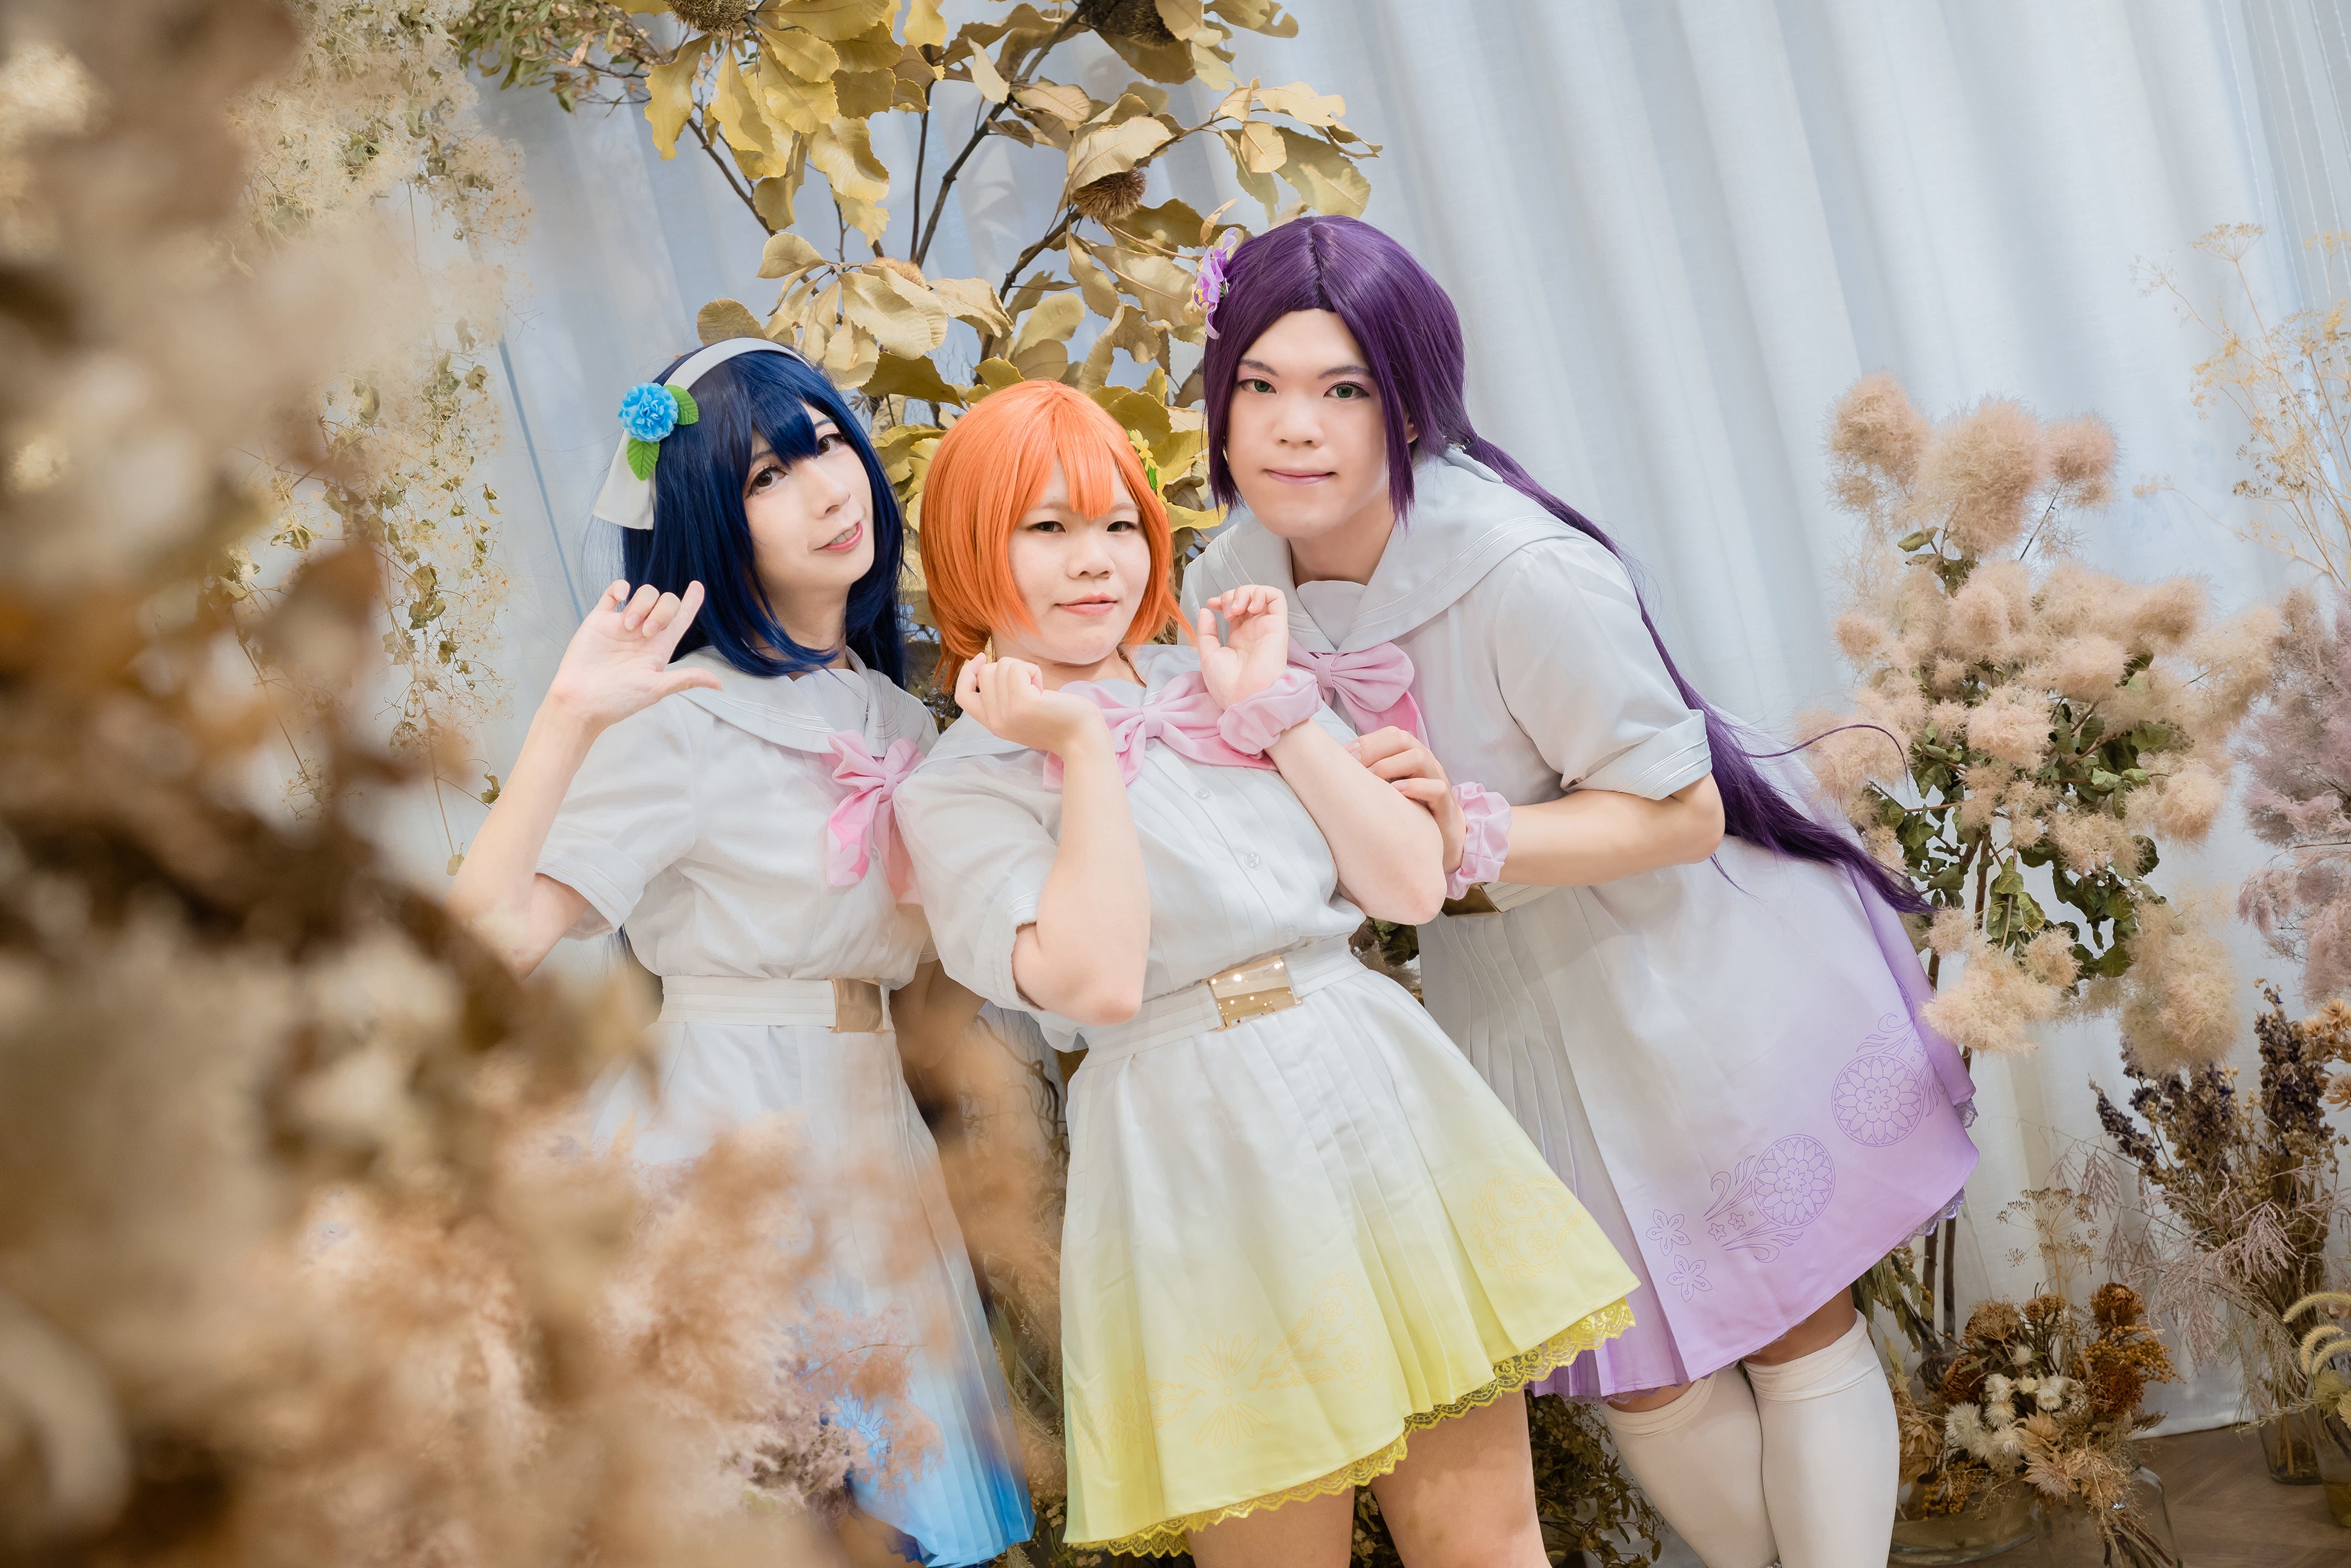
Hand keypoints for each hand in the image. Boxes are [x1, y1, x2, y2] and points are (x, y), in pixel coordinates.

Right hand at [543, 579, 722, 732]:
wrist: (581, 700)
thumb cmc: (617, 700)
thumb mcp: (656, 689)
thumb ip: (686, 679)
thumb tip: (719, 685)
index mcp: (660, 648)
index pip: (682, 620)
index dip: (692, 602)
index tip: (698, 586)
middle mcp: (644, 634)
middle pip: (667, 602)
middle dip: (663, 610)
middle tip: (647, 632)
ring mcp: (622, 625)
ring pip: (644, 594)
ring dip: (642, 603)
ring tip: (629, 626)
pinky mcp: (600, 620)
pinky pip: (613, 593)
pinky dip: (621, 587)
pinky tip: (621, 595)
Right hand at [956, 653, 1108, 756]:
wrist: (1082, 740)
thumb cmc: (1059, 721)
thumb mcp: (1021, 714)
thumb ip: (1002, 698)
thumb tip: (989, 667)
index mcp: (993, 724)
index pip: (963, 695)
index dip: (968, 673)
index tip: (981, 658)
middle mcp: (995, 721)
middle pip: (985, 673)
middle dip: (1009, 669)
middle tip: (1031, 687)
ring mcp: (1007, 713)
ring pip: (1001, 666)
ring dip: (1024, 670)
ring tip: (1039, 690)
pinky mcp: (1023, 703)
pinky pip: (1018, 669)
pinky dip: (1033, 671)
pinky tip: (1044, 690)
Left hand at [1194, 585, 1290, 708]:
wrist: (1244, 697)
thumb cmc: (1227, 684)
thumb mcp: (1208, 655)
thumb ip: (1206, 631)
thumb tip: (1207, 610)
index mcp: (1239, 637)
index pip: (1235, 608)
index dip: (1223, 599)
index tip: (1212, 604)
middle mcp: (1254, 629)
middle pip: (1245, 597)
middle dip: (1231, 595)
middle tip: (1226, 612)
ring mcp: (1266, 626)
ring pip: (1260, 593)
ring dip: (1245, 592)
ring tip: (1236, 609)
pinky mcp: (1278, 625)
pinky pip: (1276, 597)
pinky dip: (1261, 593)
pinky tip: (1250, 607)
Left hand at [1350, 726, 1464, 874]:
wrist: (1442, 836)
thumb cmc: (1409, 809)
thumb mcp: (1389, 788)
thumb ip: (1372, 775)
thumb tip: (1336, 768)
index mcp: (1411, 754)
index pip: (1391, 734)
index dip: (1367, 741)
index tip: (1344, 755)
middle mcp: (1425, 762)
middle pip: (1403, 739)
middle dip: (1374, 749)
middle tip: (1354, 766)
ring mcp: (1437, 779)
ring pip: (1420, 758)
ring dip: (1391, 765)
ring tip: (1372, 779)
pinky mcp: (1446, 803)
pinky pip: (1436, 788)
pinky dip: (1415, 787)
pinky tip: (1396, 792)